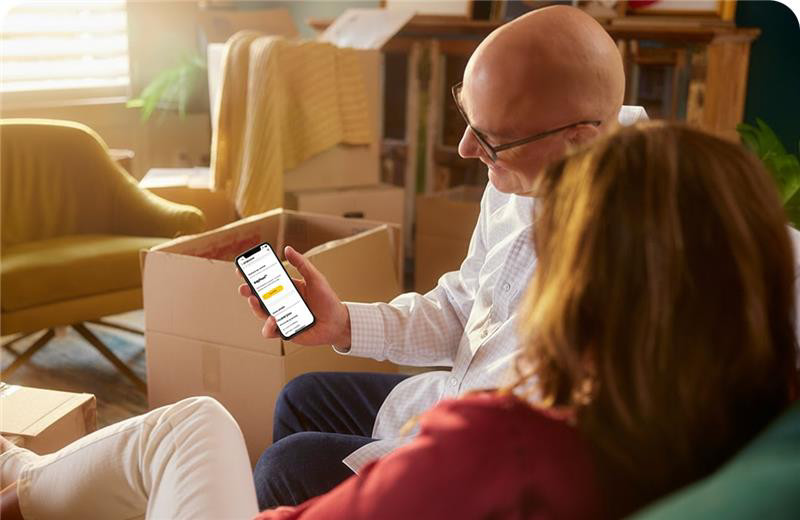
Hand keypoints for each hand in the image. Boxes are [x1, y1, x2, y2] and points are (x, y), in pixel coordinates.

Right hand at [237, 246, 351, 347]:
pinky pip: (270, 331)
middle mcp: (281, 303)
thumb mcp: (315, 278)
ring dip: (255, 308)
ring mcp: (281, 317)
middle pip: (258, 297)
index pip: (265, 281)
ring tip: (256, 301)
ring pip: (260, 313)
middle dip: (247, 291)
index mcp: (287, 288)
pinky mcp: (284, 331)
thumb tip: (288, 249)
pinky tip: (274, 319)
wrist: (337, 323)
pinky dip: (268, 326)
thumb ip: (302, 264)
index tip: (241, 269)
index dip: (251, 276)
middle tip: (244, 288)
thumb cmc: (327, 300)